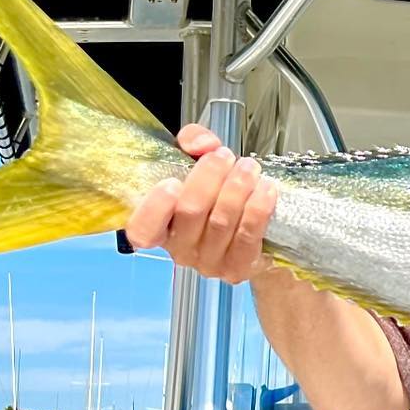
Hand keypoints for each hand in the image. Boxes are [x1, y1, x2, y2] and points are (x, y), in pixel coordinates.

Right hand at [126, 124, 277, 283]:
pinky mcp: (237, 268)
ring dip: (237, 189)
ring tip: (249, 167)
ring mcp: (208, 263)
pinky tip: (266, 189)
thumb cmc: (217, 194)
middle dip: (209, 178)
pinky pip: (247, 237)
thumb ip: (193, 142)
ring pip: (221, 222)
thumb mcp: (198, 161)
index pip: (142, 230)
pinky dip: (258, 209)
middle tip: (225, 157)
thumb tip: (202, 143)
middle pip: (190, 213)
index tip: (172, 182)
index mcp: (159, 227)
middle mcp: (180, 249)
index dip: (154, 208)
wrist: (255, 228)